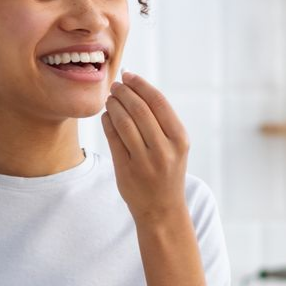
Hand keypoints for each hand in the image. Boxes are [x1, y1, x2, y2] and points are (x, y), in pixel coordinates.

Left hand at [101, 71, 189, 223]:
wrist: (162, 209)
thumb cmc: (168, 172)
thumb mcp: (175, 147)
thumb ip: (161, 121)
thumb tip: (137, 88)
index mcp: (179, 139)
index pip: (158, 102)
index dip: (141, 85)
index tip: (129, 76)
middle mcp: (164, 150)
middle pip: (139, 109)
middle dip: (123, 92)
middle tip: (115, 85)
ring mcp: (144, 162)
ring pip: (123, 122)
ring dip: (113, 105)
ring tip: (110, 99)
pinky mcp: (126, 171)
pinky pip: (113, 139)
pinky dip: (107, 122)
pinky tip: (106, 116)